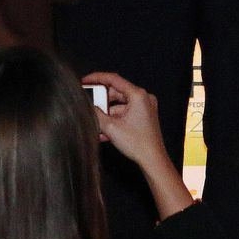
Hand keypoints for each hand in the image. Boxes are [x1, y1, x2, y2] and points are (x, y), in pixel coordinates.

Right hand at [85, 70, 193, 220]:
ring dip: (106, 114)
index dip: (97, 78)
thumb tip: (88, 107)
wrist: (153, 160)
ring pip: (119, 105)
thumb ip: (96, 114)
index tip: (85, 80)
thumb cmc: (137, 143)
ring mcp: (144, 107)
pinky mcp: (143, 117)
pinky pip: (125, 114)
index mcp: (137, 95)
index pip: (114, 79)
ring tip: (94, 123)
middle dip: (101, 101)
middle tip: (88, 104)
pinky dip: (114, 120)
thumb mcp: (111, 127)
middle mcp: (143, 98)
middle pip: (116, 93)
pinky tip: (102, 132)